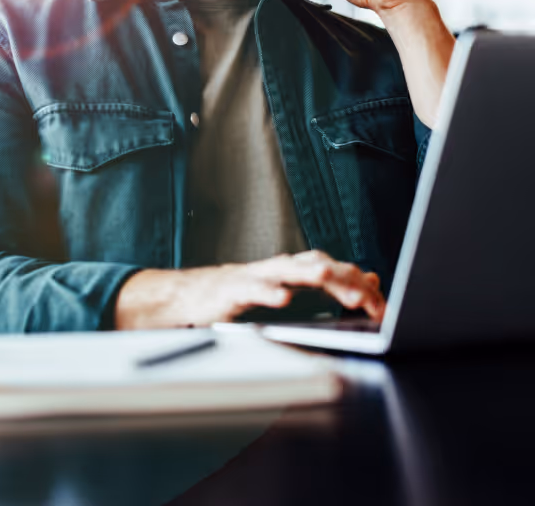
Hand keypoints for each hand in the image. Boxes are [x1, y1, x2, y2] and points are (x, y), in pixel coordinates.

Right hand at [114, 250, 384, 328]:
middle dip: (342, 280)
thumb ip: (329, 283)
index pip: (335, 271)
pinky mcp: (232, 290)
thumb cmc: (241, 293)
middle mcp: (278, 268)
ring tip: (328, 279)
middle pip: (316, 265)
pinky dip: (267, 293)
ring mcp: (255, 276)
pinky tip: (282, 300)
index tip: (383, 308)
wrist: (191, 296)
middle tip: (367, 298)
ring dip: (308, 273)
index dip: (360, 286)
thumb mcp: (290, 289)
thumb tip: (370, 278)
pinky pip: (252, 289)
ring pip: (286, 270)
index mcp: (295, 270)